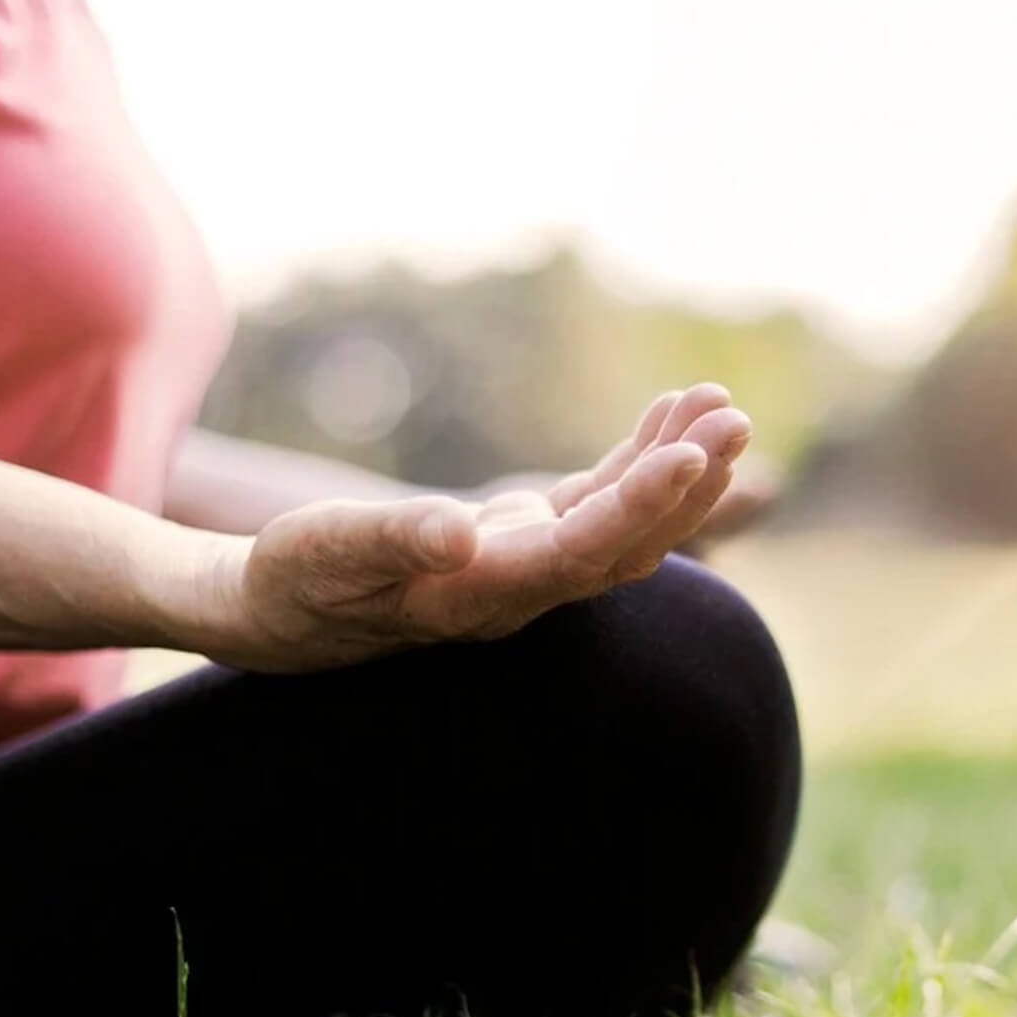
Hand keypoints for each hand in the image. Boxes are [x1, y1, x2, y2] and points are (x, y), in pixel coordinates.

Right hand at [206, 385, 750, 671]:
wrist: (285, 611)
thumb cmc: (298, 580)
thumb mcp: (326, 554)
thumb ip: (391, 542)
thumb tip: (457, 532)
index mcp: (481, 597)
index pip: (580, 555)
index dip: (641, 507)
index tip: (693, 455)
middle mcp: (520, 590)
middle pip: (626, 546)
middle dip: (685, 485)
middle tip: (732, 418)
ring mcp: (527, 567)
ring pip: (623, 526)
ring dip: (674, 469)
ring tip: (718, 404)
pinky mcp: (520, 541)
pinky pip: (595, 504)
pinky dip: (635, 461)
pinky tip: (666, 417)